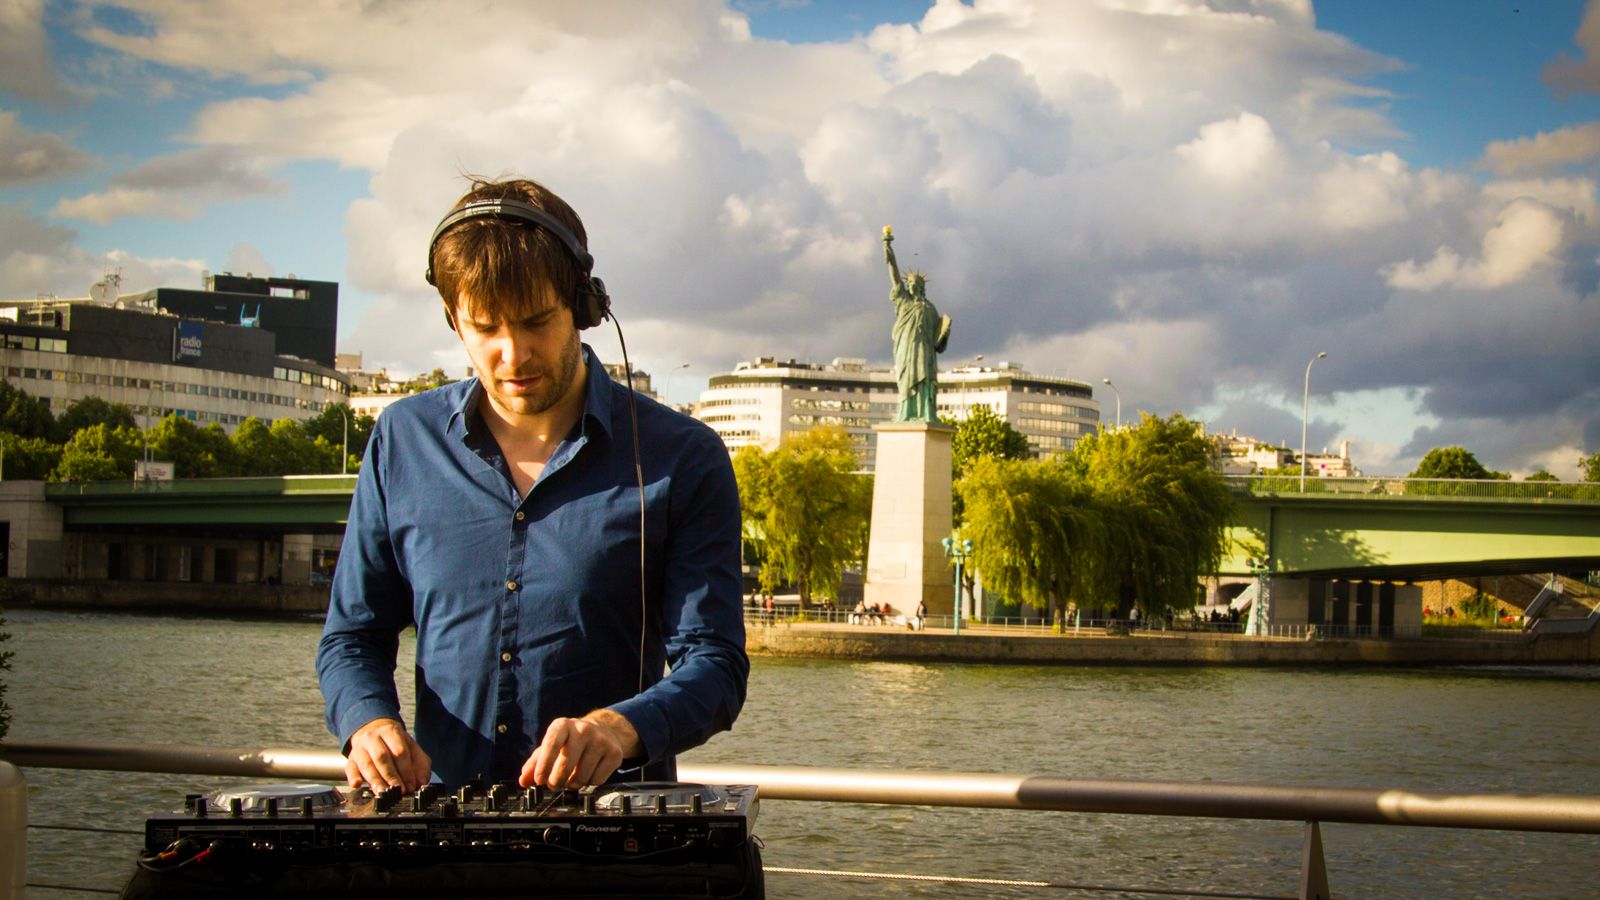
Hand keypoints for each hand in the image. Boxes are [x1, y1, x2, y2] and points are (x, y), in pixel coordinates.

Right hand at [345, 717, 430, 793]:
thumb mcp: (411, 747)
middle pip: (382, 757)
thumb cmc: (395, 744)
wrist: (373, 730)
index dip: (406, 770)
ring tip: (383, 792)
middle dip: (391, 776)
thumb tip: (421, 782)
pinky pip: (349, 768)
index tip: (410, 785)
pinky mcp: (351, 759)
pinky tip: (356, 784)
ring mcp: (360, 748)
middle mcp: (373, 737)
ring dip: (375, 780)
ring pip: (367, 764)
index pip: (399, 752)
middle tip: (398, 790)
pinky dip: (352, 777)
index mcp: (391, 732)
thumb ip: (420, 764)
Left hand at [519, 710, 640, 789]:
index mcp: (563, 725)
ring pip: (581, 777)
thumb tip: (523, 780)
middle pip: (566, 765)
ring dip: (573, 784)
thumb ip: (535, 763)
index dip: (543, 765)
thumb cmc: (572, 740)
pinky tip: (588, 773)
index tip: (539, 780)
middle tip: (555, 784)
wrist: (604, 730)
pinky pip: (597, 780)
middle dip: (556, 781)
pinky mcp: (614, 753)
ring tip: (572, 778)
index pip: (551, 745)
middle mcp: (582, 729)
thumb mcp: (551, 745)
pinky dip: (590, 783)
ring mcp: (600, 740)